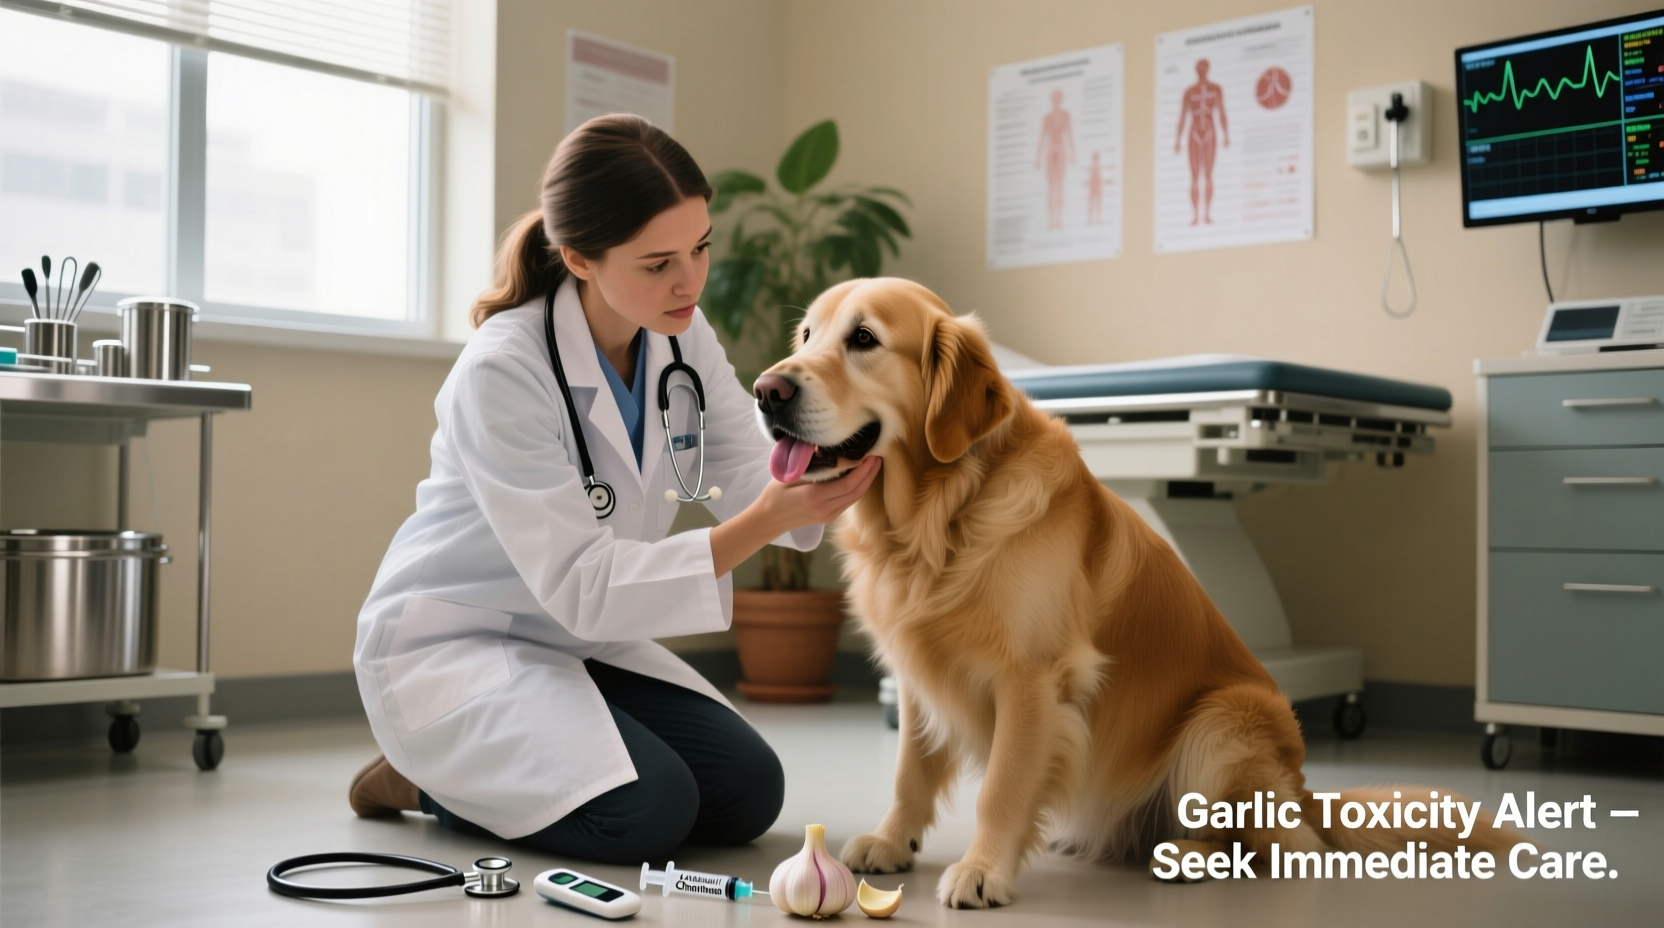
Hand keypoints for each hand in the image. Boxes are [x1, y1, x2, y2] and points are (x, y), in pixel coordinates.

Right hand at [710, 456, 881, 577]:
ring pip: (854, 498)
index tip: (869, 454)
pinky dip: (857, 489)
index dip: (862, 469)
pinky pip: (848, 502)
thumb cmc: (775, 494)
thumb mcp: (789, 475)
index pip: (847, 483)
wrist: (769, 519)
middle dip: (869, 474)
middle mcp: (825, 508)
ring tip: (873, 465)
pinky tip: (861, 477)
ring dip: (866, 482)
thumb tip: (826, 447)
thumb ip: (810, 465)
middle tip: (878, 457)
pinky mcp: (828, 518)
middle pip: (856, 491)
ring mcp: (828, 515)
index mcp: (814, 496)